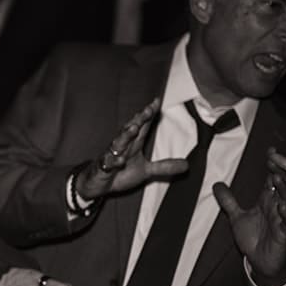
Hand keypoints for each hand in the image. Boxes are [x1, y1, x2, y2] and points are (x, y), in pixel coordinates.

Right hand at [74, 98, 189, 200]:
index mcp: (133, 144)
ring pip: (118, 143)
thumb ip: (164, 166)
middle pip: (131, 130)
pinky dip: (114, 162)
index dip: (149, 114)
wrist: (98, 183)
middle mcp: (122, 146)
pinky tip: (120, 161)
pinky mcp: (103, 167)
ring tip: (134, 128)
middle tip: (148, 110)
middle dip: (139, 120)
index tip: (157, 101)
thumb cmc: (120, 172)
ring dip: (125, 136)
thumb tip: (187, 165)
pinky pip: (108, 163)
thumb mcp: (146, 171)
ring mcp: (111, 156)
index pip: (142, 126)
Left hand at [214, 171, 285, 284]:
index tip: (270, 151)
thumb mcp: (236, 217)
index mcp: (267, 202)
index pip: (272, 180)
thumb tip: (216, 184)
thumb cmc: (253, 238)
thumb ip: (228, 201)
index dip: (272, 166)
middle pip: (282, 187)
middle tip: (274, 161)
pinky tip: (282, 208)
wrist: (260, 262)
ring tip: (277, 179)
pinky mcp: (285, 234)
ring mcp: (282, 220)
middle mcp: (277, 208)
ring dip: (284, 190)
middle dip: (279, 174)